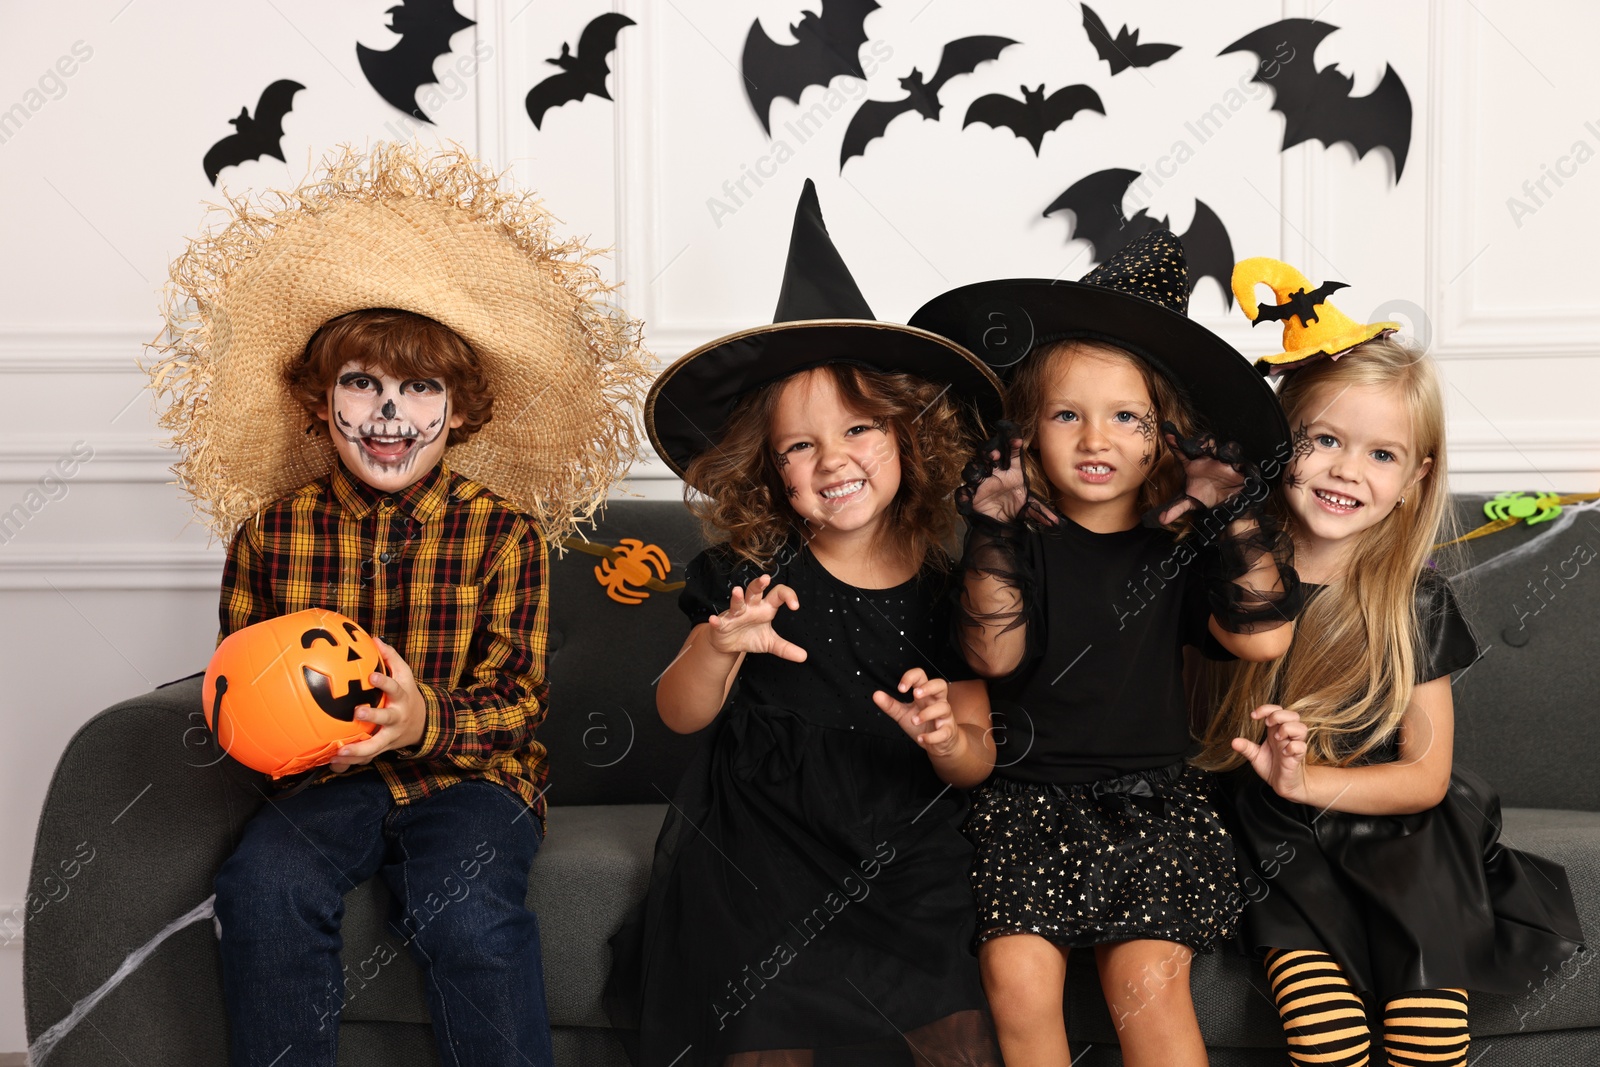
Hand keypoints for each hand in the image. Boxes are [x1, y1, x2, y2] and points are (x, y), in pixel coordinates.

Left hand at [331, 638, 426, 769]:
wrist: (423, 724)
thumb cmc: (406, 695)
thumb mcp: (405, 676)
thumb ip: (391, 658)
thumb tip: (374, 638)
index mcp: (401, 698)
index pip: (395, 688)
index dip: (385, 682)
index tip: (371, 676)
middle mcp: (397, 718)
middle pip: (387, 718)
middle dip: (373, 716)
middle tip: (357, 712)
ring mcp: (390, 735)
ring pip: (376, 746)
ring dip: (358, 750)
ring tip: (340, 751)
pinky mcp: (383, 748)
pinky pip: (367, 757)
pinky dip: (350, 762)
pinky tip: (333, 763)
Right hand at [706, 573, 807, 661]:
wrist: (729, 644)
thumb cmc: (751, 637)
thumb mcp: (770, 643)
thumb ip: (786, 648)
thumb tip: (804, 657)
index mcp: (765, 608)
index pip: (778, 594)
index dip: (788, 596)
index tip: (795, 606)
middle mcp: (750, 607)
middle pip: (755, 591)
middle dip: (759, 584)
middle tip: (765, 579)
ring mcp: (735, 614)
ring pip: (737, 602)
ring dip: (737, 597)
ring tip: (737, 591)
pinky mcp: (722, 624)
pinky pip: (719, 621)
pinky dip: (716, 621)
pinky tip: (714, 620)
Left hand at [873, 668, 960, 757]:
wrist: (939, 744)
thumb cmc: (922, 725)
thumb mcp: (903, 714)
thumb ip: (890, 705)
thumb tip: (876, 695)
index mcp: (925, 695)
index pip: (922, 677)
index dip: (911, 677)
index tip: (901, 688)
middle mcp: (936, 702)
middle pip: (940, 685)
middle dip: (929, 687)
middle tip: (916, 694)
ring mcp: (944, 716)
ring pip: (943, 707)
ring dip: (927, 714)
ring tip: (914, 721)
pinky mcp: (947, 732)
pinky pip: (944, 732)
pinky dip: (932, 736)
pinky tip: (922, 739)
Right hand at [957, 421, 1057, 525]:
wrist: (1000, 523)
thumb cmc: (1014, 507)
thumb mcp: (1029, 508)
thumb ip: (1041, 512)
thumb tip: (1057, 523)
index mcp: (1011, 470)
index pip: (1011, 451)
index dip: (1012, 443)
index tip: (1017, 441)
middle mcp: (995, 472)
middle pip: (987, 454)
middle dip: (989, 452)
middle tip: (995, 456)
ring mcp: (980, 482)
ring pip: (972, 469)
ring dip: (975, 469)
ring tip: (982, 472)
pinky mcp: (970, 496)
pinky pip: (962, 492)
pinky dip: (963, 495)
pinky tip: (968, 497)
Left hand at [1157, 423, 1248, 523]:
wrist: (1228, 507)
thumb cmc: (1208, 497)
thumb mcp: (1190, 502)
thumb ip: (1176, 508)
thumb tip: (1162, 519)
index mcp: (1194, 463)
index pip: (1182, 449)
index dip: (1174, 439)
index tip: (1166, 430)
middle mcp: (1210, 459)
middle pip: (1206, 444)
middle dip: (1201, 442)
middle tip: (1193, 445)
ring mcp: (1226, 463)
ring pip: (1227, 450)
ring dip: (1224, 450)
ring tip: (1219, 453)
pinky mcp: (1242, 470)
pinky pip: (1243, 464)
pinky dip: (1240, 464)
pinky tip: (1236, 465)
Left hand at [1232, 704, 1308, 801]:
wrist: (1283, 784)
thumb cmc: (1272, 767)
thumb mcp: (1255, 756)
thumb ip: (1246, 747)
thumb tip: (1233, 742)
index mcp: (1276, 731)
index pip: (1277, 710)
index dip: (1266, 709)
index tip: (1253, 716)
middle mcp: (1287, 736)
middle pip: (1293, 715)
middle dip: (1278, 716)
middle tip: (1267, 725)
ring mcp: (1294, 745)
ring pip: (1301, 728)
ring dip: (1287, 729)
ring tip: (1276, 738)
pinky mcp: (1298, 757)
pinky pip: (1301, 746)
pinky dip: (1292, 746)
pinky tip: (1283, 752)